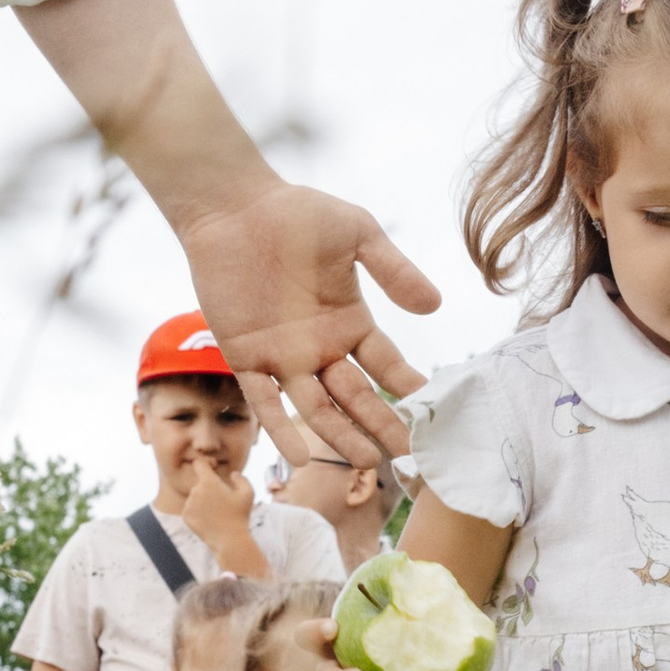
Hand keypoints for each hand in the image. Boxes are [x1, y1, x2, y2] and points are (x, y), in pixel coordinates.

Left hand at [174, 454, 260, 570]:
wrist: (229, 540)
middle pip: (199, 483)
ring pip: (195, 496)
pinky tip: (210, 520)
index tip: (212, 469)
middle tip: (222, 501)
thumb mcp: (248, 493)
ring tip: (217, 513)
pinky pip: (191, 509)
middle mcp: (195, 491)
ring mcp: (188, 504)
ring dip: (203, 501)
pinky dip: (198, 512)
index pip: (199, 464)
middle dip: (209, 488)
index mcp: (208, 482)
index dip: (206, 464)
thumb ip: (240, 479)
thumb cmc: (240, 515)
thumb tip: (232, 474)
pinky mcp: (185, 516)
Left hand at [180, 179, 436, 466]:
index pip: (386, 364)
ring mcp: (283, 356)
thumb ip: (394, 269)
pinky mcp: (245, 357)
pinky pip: (263, 400)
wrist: (234, 208)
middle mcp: (320, 346)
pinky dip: (280, 429)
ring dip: (341, 435)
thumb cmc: (296, 213)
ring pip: (316, 407)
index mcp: (350, 320)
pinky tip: (299, 457)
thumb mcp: (357, 233)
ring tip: (367, 463)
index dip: (408, 389)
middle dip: (382, 424)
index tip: (432, 415)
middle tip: (408, 456)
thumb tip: (435, 306)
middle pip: (357, 396)